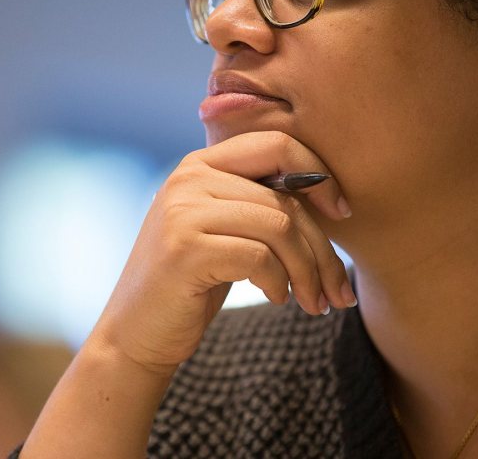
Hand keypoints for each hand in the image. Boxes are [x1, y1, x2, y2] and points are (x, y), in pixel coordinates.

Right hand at [88, 130, 355, 375]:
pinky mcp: (185, 248)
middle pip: (286, 198)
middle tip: (339, 290)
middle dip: (323, 248)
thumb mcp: (225, 229)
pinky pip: (260, 257)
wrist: (136, 333)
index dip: (319, 175)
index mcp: (201, 163)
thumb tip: (330, 195)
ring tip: (313, 302)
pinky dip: (280, 283)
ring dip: (308, 272)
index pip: (277, 144)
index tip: (342, 213)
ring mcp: (184, 210)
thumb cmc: (193, 282)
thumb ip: (259, 202)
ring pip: (280, 227)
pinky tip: (277, 298)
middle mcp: (189, 177)